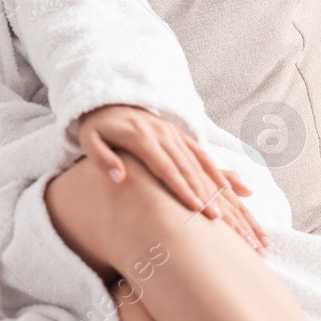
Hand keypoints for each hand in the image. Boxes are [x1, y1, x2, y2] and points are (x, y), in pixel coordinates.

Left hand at [77, 105, 269, 252]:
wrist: (107, 101)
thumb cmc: (96, 127)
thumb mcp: (88, 139)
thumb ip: (102, 158)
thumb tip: (118, 178)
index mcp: (141, 137)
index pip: (165, 167)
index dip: (181, 188)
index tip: (195, 208)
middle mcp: (163, 134)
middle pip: (187, 167)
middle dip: (203, 193)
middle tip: (217, 218)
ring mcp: (173, 133)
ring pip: (199, 162)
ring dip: (215, 186)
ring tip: (227, 211)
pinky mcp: (179, 134)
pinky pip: (202, 154)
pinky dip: (218, 171)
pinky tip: (232, 188)